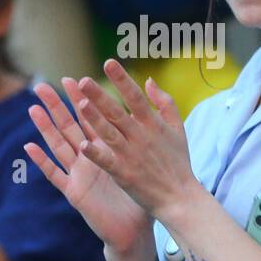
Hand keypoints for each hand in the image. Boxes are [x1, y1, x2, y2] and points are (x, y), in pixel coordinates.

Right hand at [25, 77, 151, 254]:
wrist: (135, 230)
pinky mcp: (75, 192)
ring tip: (33, 108)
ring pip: (59, 146)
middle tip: (42, 86)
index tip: (74, 79)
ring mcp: (79, 175)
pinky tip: (29, 146)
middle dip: (56, 106)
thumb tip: (153, 117)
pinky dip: (42, 161)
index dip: (82, 99)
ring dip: (45, 128)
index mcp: (105, 150)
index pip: (92, 119)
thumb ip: (145, 136)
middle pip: (70, 127)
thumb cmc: (141, 196)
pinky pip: (55, 175)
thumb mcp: (144, 162)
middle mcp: (88, 159)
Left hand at [71, 59, 199, 223]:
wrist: (180, 198)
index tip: (108, 62)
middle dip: (101, 96)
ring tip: (80, 104)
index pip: (135, 97)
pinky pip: (108, 162)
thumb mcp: (178, 128)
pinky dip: (97, 154)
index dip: (122, 79)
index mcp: (153, 124)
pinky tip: (84, 145)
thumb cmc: (177, 161)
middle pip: (117, 113)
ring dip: (95, 119)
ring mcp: (132, 156)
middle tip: (84, 80)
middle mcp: (141, 137)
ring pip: (110, 134)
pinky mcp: (125, 175)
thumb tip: (149, 80)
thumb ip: (165, 102)